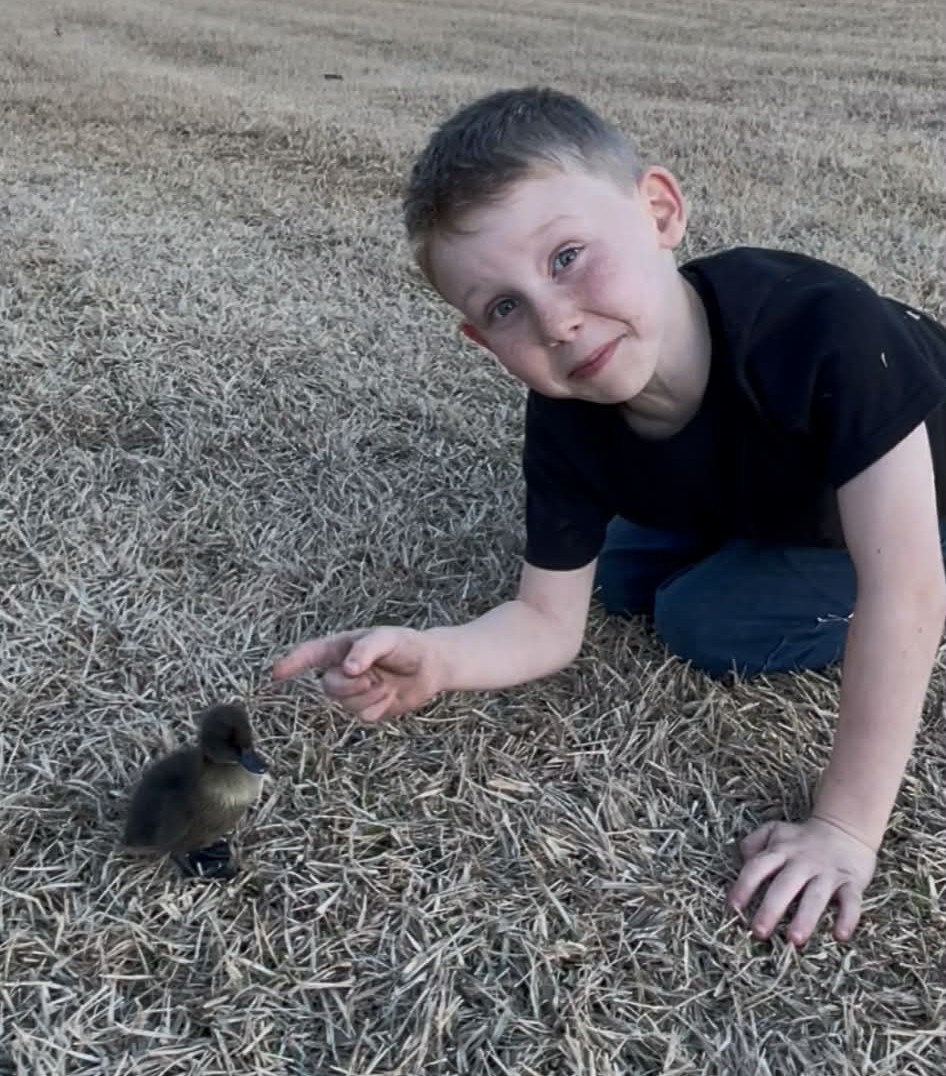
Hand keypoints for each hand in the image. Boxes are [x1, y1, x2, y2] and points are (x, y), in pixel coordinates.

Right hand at [272, 627, 440, 721]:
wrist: (431, 667)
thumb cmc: (408, 645)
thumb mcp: (389, 638)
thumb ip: (366, 649)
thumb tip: (347, 668)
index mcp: (342, 648)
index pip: (310, 655)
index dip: (292, 663)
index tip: (276, 674)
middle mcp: (343, 670)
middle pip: (328, 686)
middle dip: (350, 686)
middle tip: (374, 678)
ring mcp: (354, 691)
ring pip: (345, 704)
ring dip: (368, 696)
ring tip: (386, 683)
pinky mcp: (367, 708)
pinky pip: (363, 716)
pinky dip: (378, 707)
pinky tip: (390, 696)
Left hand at [728, 816, 876, 945]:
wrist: (845, 830)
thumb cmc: (801, 840)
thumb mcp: (774, 832)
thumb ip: (753, 844)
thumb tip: (741, 863)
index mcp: (780, 850)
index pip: (757, 867)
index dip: (743, 886)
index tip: (732, 908)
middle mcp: (802, 862)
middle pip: (784, 885)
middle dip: (770, 909)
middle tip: (759, 932)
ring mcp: (827, 872)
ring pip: (815, 896)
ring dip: (805, 918)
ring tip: (795, 940)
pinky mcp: (851, 882)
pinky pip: (851, 901)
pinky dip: (848, 918)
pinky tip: (840, 936)